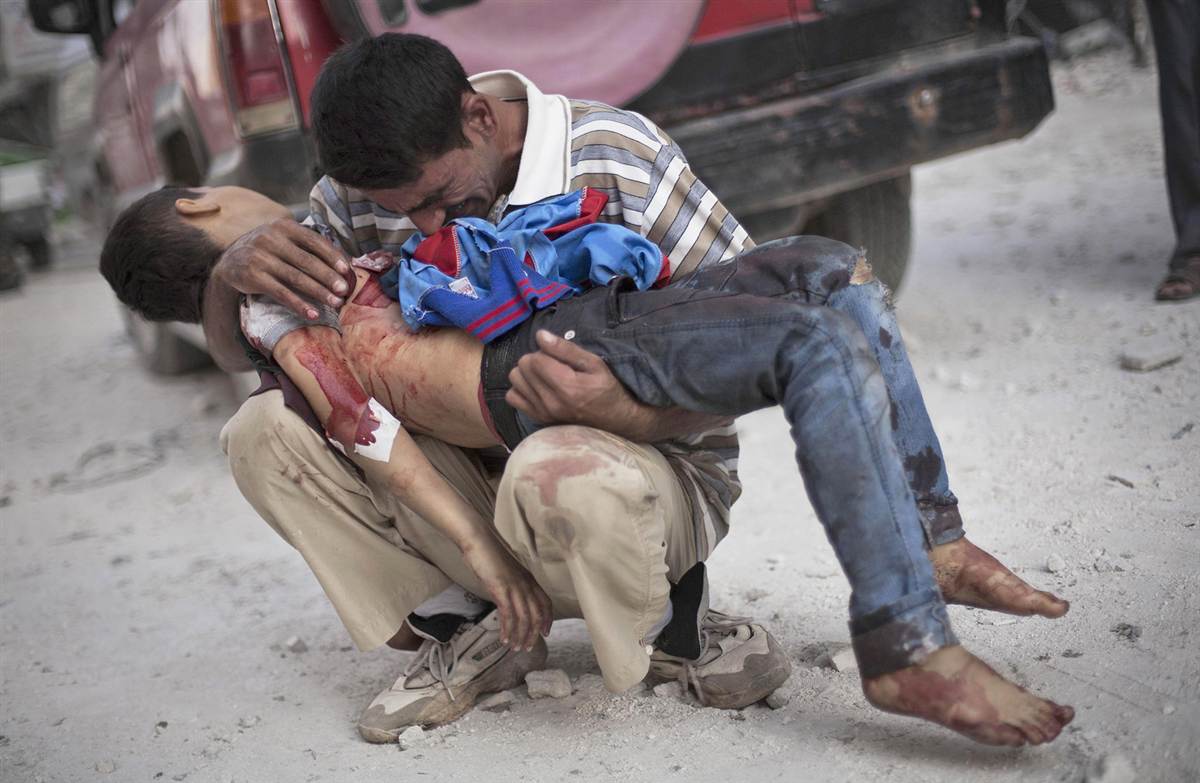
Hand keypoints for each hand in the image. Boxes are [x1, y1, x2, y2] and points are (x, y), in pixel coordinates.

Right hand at [212, 218, 352, 320]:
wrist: (229, 262)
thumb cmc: (267, 251)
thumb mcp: (282, 239)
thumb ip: (306, 247)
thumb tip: (344, 264)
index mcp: (283, 227)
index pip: (313, 241)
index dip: (332, 256)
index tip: (346, 270)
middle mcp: (270, 239)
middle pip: (307, 261)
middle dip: (328, 277)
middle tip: (344, 290)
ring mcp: (260, 258)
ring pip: (296, 278)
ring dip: (318, 292)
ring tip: (335, 303)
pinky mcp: (253, 276)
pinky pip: (281, 293)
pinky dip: (299, 304)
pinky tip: (312, 314)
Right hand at [461, 537, 552, 651]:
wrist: (478, 541)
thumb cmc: (489, 555)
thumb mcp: (506, 572)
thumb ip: (512, 585)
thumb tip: (510, 599)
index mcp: (529, 579)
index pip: (546, 603)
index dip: (547, 620)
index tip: (545, 633)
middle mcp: (526, 584)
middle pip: (537, 615)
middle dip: (533, 634)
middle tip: (527, 648)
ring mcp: (515, 587)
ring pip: (524, 618)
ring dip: (520, 636)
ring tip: (515, 648)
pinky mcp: (501, 589)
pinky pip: (508, 615)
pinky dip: (507, 630)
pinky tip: (504, 639)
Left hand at [506, 330, 641, 428]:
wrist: (613, 420)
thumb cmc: (606, 388)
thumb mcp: (594, 363)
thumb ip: (566, 349)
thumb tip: (540, 336)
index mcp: (567, 386)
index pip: (534, 359)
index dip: (544, 351)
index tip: (558, 356)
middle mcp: (551, 402)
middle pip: (522, 368)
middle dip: (535, 360)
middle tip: (553, 365)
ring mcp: (542, 412)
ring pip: (515, 381)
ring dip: (526, 373)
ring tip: (544, 375)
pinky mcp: (538, 419)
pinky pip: (512, 397)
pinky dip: (521, 388)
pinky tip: (536, 387)